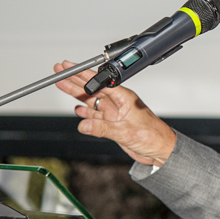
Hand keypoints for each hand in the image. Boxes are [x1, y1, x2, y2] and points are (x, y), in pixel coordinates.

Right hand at [53, 60, 176, 165]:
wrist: (160, 150)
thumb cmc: (153, 136)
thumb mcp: (126, 132)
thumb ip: (103, 128)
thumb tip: (83, 124)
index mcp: (124, 97)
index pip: (99, 82)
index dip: (82, 74)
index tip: (68, 68)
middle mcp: (118, 103)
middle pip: (92, 88)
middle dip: (74, 80)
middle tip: (59, 72)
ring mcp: (115, 113)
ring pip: (91, 101)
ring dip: (77, 95)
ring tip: (62, 85)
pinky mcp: (113, 124)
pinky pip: (95, 116)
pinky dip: (85, 113)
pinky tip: (77, 110)